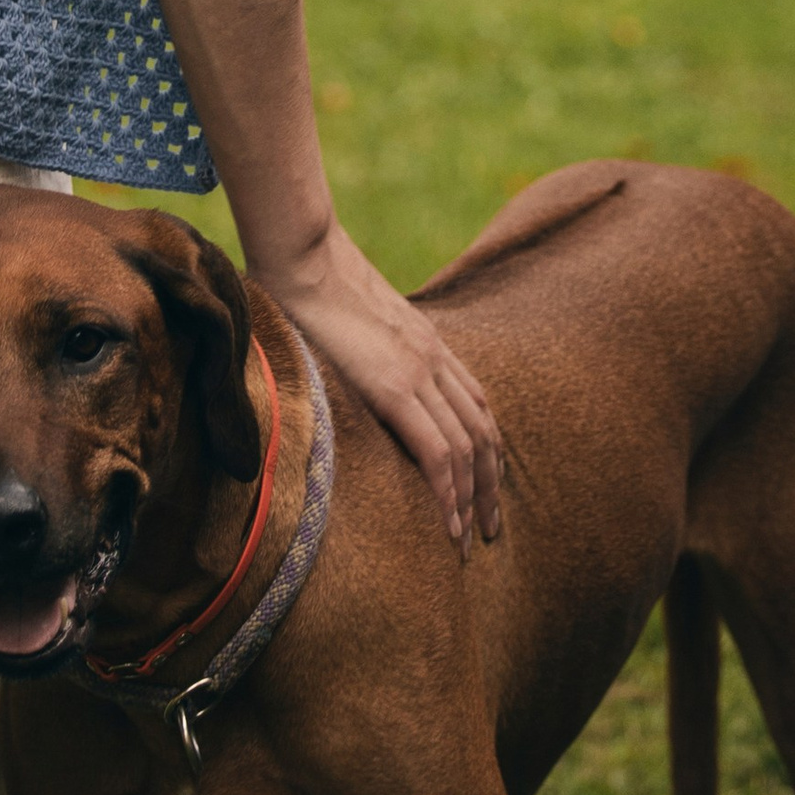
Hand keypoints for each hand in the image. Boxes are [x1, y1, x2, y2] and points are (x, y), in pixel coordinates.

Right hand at [248, 213, 502, 547]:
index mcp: (429, 342)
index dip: (487, 449)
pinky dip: (449, 491)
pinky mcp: (395, 386)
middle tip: (490, 529)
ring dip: (475, 498)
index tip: (485, 486)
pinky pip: (437, 450)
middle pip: (483, 432)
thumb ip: (367, 348)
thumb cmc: (313, 284)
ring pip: (469, 448)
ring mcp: (420, 371)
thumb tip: (350, 372)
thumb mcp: (356, 320)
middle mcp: (435, 358)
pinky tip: (449, 522)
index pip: (477, 406)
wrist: (304, 255)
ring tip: (470, 538)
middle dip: (491, 485)